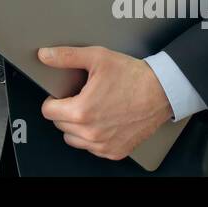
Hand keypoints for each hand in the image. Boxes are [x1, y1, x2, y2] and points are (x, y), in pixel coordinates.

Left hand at [37, 46, 173, 161]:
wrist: (161, 92)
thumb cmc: (132, 76)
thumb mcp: (97, 57)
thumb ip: (66, 56)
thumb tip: (45, 55)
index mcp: (81, 111)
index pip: (48, 111)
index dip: (52, 100)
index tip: (61, 95)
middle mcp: (91, 132)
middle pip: (59, 125)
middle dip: (65, 111)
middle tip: (81, 98)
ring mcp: (103, 144)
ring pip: (73, 139)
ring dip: (76, 127)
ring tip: (92, 109)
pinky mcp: (115, 151)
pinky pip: (92, 148)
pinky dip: (93, 137)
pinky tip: (104, 121)